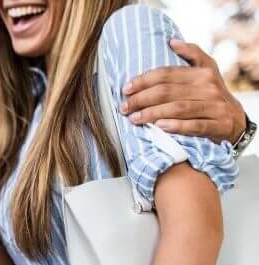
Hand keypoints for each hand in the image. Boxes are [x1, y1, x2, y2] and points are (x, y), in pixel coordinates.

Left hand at [121, 39, 245, 143]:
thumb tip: (172, 41)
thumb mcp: (207, 70)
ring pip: (178, 108)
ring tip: (134, 118)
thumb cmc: (211, 94)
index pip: (167, 74)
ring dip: (152, 114)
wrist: (235, 120)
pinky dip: (176, 126)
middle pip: (168, 92)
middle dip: (141, 99)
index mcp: (202, 73)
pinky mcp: (218, 125)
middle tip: (124, 107)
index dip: (143, 81)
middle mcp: (209, 88)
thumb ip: (192, 54)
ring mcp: (214, 107)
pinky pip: (195, 126)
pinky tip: (159, 127)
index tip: (126, 89)